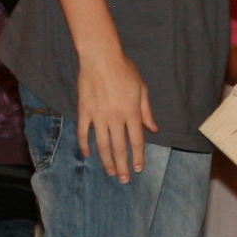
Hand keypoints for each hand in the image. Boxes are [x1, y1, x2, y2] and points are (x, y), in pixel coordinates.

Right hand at [74, 44, 155, 183]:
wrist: (101, 57)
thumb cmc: (124, 70)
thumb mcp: (142, 89)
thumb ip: (147, 111)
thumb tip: (153, 129)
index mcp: (131, 113)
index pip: (136, 141)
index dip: (138, 157)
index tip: (138, 169)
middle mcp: (115, 117)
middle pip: (119, 148)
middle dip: (122, 166)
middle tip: (123, 180)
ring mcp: (98, 116)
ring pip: (101, 144)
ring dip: (106, 161)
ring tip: (110, 172)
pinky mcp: (84, 111)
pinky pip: (83, 132)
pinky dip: (85, 145)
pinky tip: (88, 154)